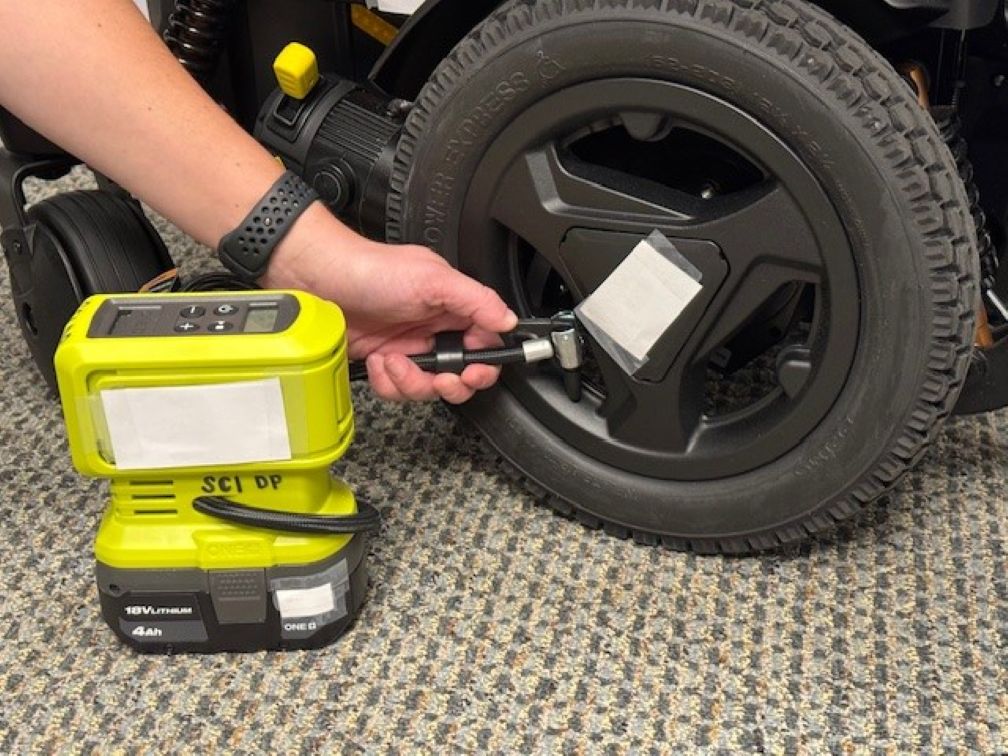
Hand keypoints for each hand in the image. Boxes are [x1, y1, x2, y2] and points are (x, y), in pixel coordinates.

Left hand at [262, 205, 517, 402]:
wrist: (315, 278)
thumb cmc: (369, 269)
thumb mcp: (431, 279)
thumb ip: (475, 300)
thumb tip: (508, 320)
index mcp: (452, 306)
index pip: (485, 343)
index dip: (484, 363)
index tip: (474, 371)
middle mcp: (433, 329)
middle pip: (460, 373)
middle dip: (451, 382)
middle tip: (442, 379)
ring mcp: (407, 347)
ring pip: (427, 387)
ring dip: (412, 382)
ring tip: (395, 361)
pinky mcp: (382, 362)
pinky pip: (396, 389)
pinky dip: (387, 382)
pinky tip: (378, 361)